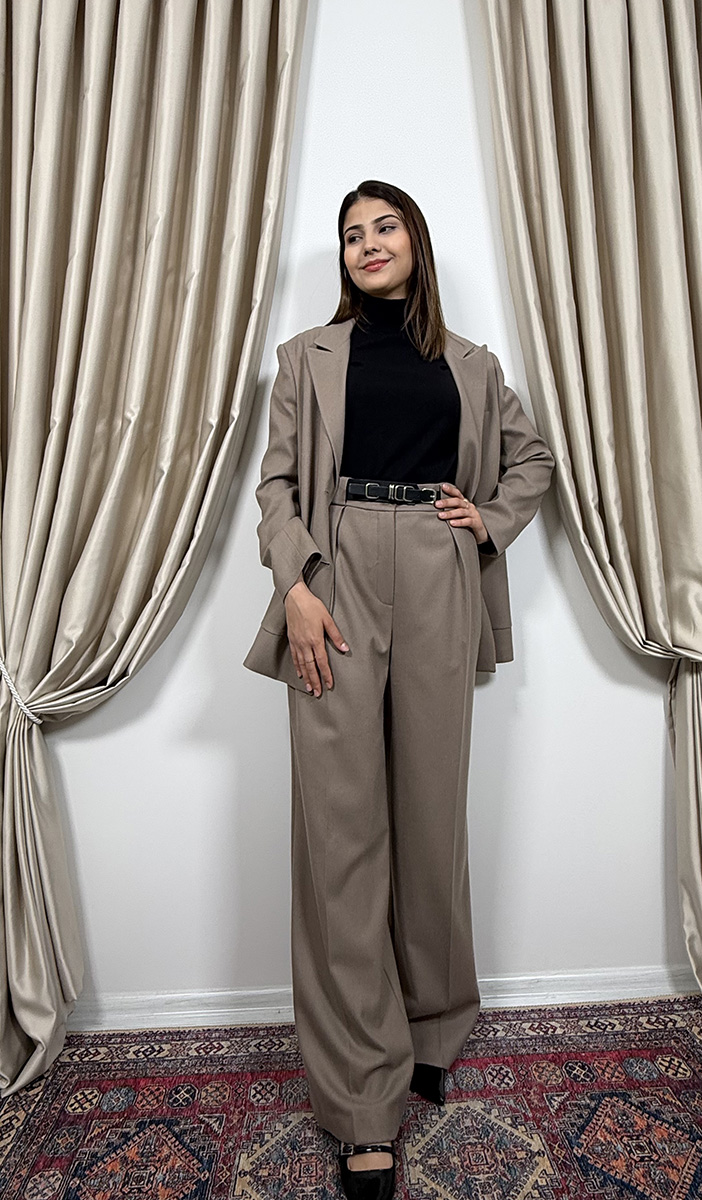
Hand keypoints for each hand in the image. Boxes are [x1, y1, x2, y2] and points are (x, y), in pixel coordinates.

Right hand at [284, 577, 348, 696]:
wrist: (295, 598)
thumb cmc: (311, 606)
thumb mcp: (328, 619)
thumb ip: (336, 635)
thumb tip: (345, 648)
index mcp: (315, 639)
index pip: (321, 662)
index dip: (326, 675)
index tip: (329, 684)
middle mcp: (305, 644)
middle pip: (310, 667)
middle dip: (315, 681)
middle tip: (318, 692)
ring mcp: (297, 642)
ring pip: (301, 665)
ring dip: (306, 677)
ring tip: (309, 688)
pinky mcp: (292, 640)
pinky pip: (295, 657)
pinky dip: (297, 667)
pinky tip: (300, 673)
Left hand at [434, 482, 489, 542]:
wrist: (482, 533)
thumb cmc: (468, 523)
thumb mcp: (459, 515)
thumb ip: (450, 510)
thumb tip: (436, 508)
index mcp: (464, 503)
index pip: (457, 494)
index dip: (450, 490)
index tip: (442, 487)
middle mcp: (469, 506)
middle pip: (458, 501)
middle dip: (446, 502)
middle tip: (437, 504)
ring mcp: (473, 514)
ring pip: (461, 512)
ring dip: (450, 513)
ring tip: (441, 516)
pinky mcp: (476, 523)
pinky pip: (468, 521)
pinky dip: (459, 522)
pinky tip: (452, 523)